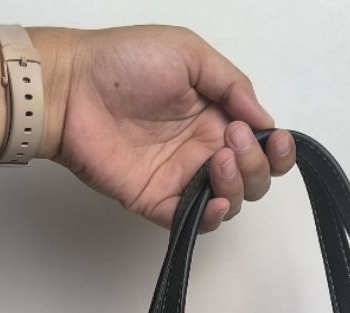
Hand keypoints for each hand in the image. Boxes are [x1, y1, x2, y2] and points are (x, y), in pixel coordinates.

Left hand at [33, 25, 295, 230]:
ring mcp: (182, 178)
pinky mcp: (159, 200)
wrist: (71, 87)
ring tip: (217, 159)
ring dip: (237, 185)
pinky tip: (214, 201)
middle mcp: (204, 150)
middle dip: (256, 165)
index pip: (262, 146)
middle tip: (231, 140)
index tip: (275, 140)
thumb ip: (233, 84)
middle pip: (253, 178)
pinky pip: (195, 222)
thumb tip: (265, 120)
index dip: (278, 150)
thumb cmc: (123, 62)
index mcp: (216, 116)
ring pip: (231, 201)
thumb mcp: (189, 53)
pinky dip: (212, 218)